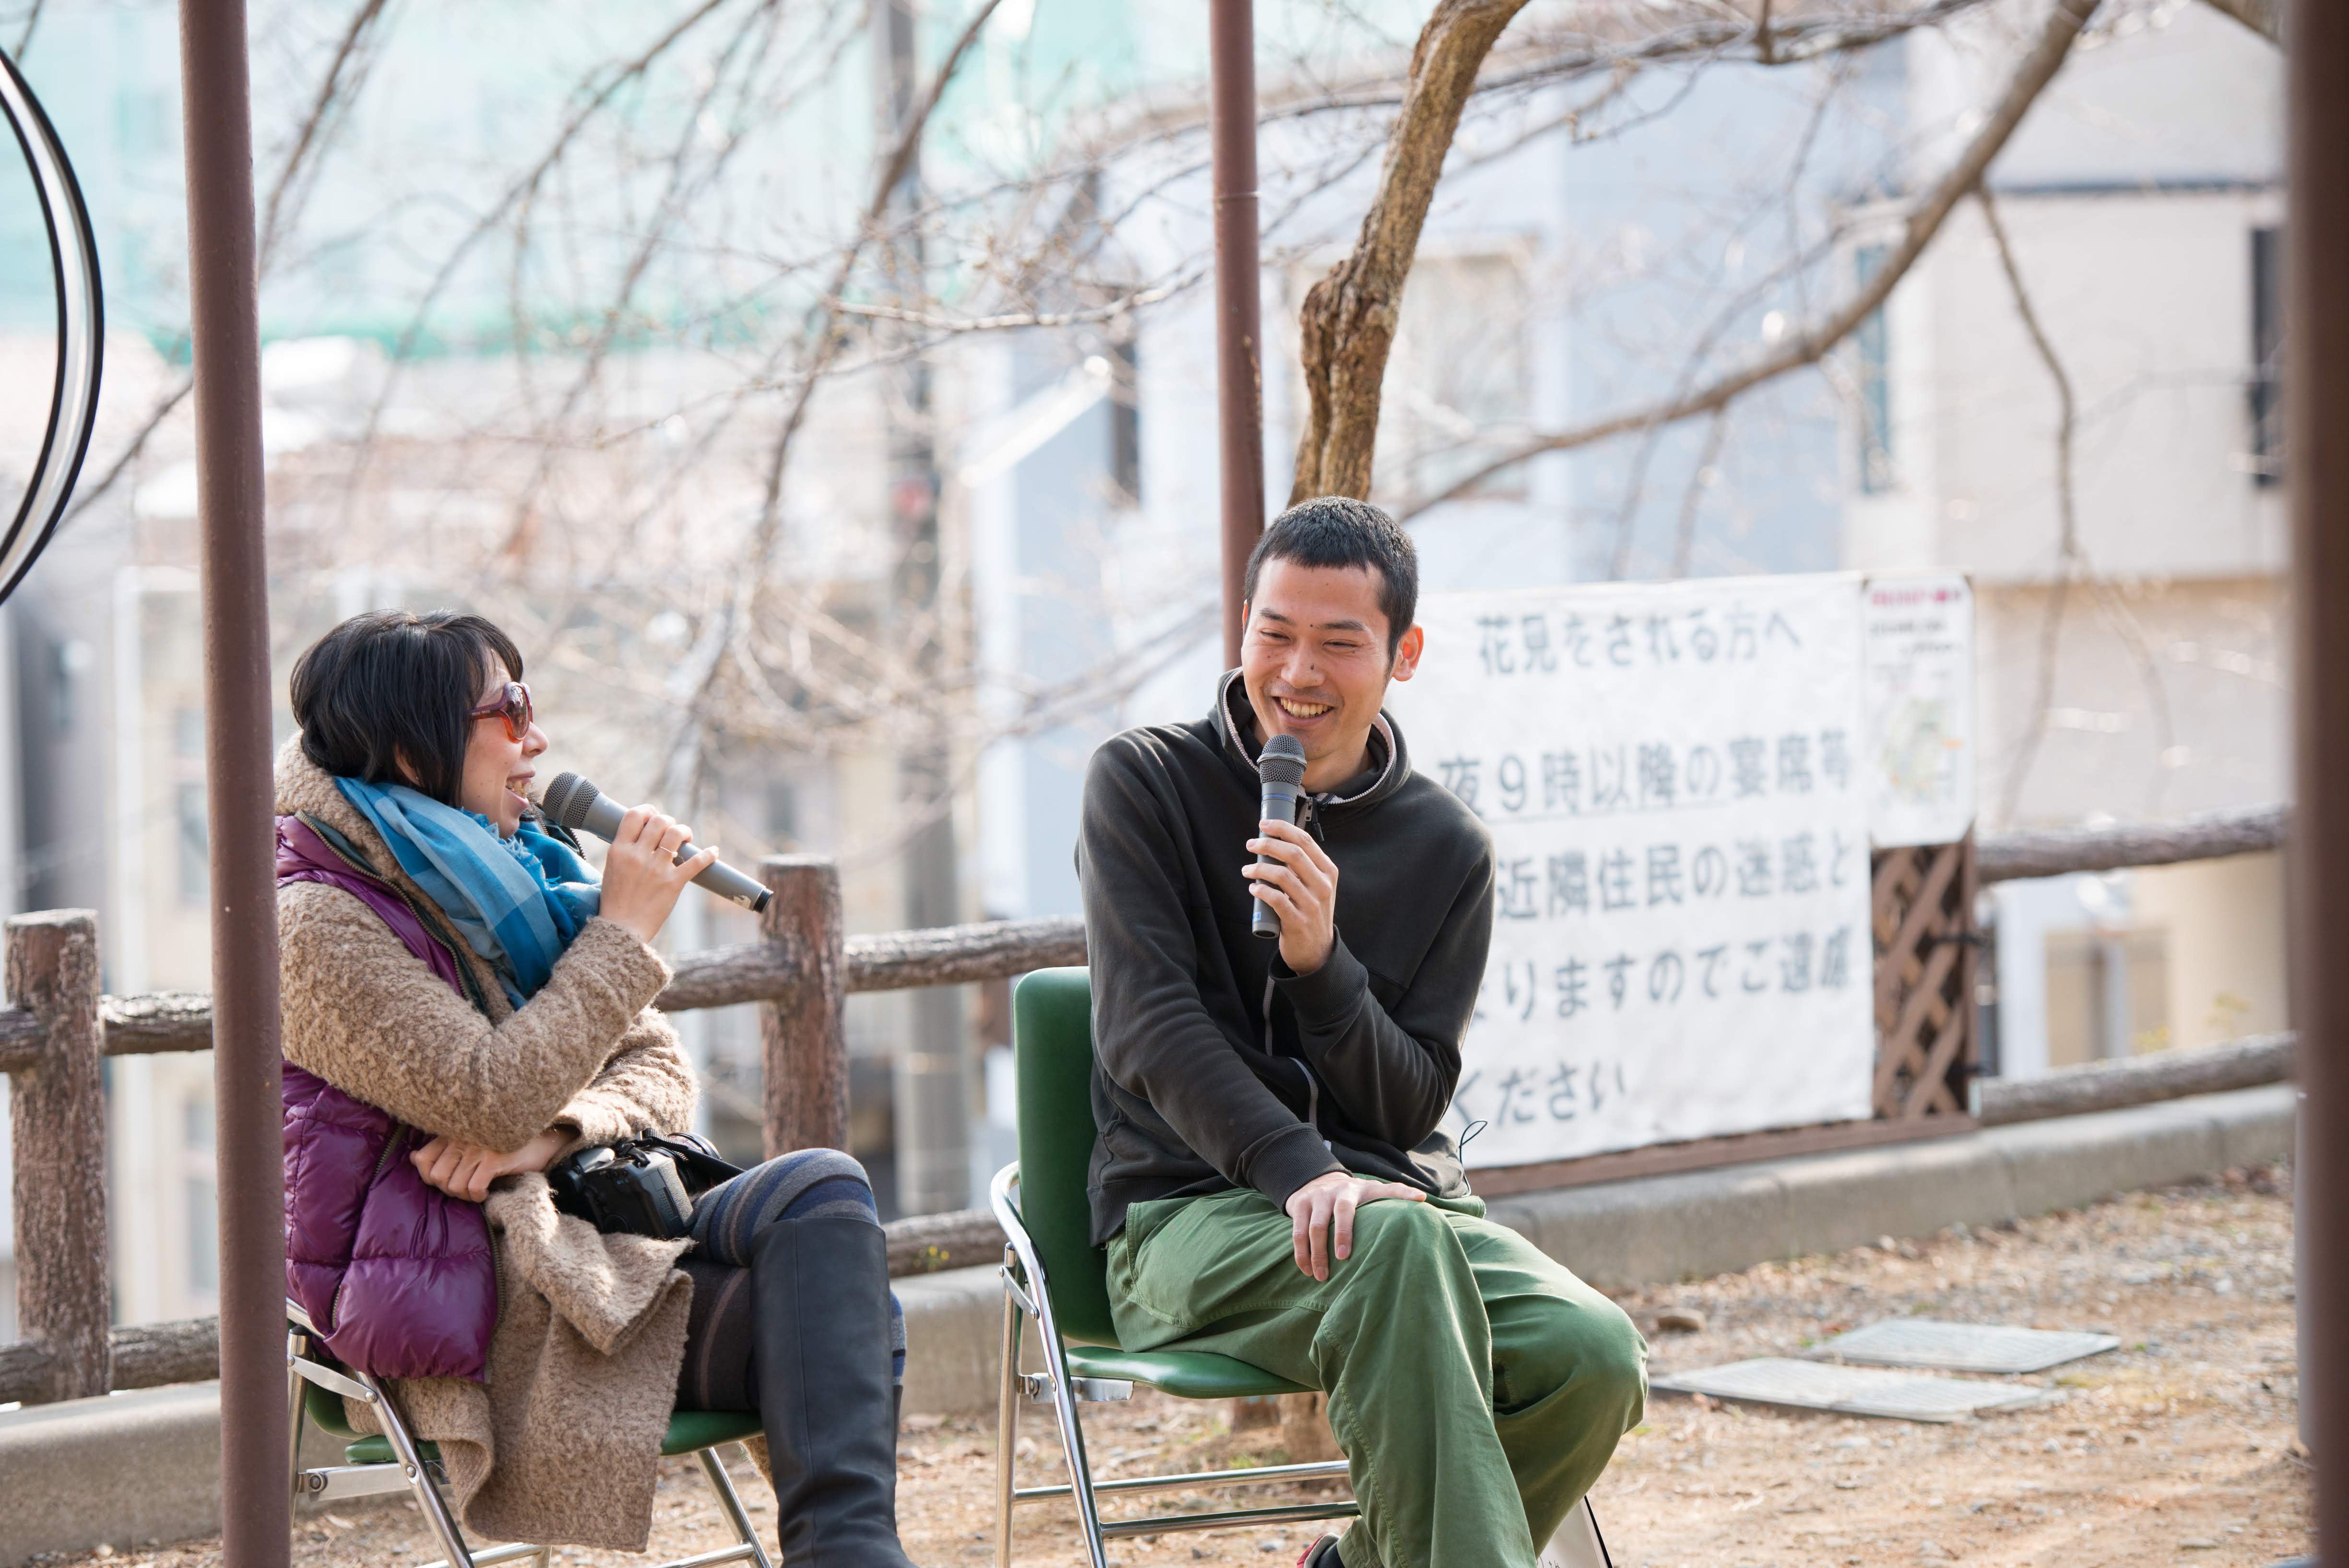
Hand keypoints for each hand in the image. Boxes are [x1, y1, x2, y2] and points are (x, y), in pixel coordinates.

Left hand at [410, 1127, 568, 1201]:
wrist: (540, 1138)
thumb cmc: (501, 1143)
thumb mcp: (468, 1143)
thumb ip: (440, 1150)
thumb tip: (413, 1158)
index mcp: (453, 1133)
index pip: (422, 1159)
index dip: (428, 1176)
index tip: (447, 1179)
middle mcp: (462, 1138)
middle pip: (437, 1177)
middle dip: (449, 1189)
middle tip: (465, 1187)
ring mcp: (478, 1149)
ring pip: (454, 1186)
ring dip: (465, 1195)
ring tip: (477, 1190)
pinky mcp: (494, 1159)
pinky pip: (474, 1188)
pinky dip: (478, 1196)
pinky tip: (487, 1192)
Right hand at [598, 804, 720, 944]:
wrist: (621, 930)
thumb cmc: (615, 901)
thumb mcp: (611, 869)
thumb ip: (625, 851)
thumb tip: (643, 835)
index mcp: (619, 850)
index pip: (634, 815)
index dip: (648, 810)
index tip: (654, 815)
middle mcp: (637, 855)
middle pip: (659, 821)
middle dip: (669, 821)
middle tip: (672, 830)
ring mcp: (656, 869)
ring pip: (676, 834)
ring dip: (684, 831)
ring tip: (686, 838)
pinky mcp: (673, 883)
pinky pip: (696, 862)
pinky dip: (708, 854)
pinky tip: (713, 851)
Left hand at [1244, 817, 1338, 974]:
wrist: (1317, 949)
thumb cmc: (1311, 911)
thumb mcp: (1317, 886)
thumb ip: (1304, 866)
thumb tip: (1275, 841)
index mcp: (1328, 871)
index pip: (1305, 841)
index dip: (1282, 828)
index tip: (1263, 824)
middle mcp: (1323, 886)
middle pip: (1293, 854)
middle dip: (1268, 844)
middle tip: (1251, 844)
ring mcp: (1312, 904)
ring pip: (1282, 875)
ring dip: (1259, 868)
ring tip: (1247, 870)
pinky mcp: (1298, 921)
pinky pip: (1276, 899)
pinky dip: (1261, 890)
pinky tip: (1253, 888)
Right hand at [1282, 1171, 1424, 1280]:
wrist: (1318, 1180)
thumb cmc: (1355, 1194)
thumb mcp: (1376, 1189)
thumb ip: (1398, 1193)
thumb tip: (1423, 1199)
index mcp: (1357, 1190)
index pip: (1354, 1206)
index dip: (1347, 1230)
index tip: (1347, 1254)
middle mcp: (1335, 1191)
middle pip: (1332, 1217)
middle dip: (1333, 1241)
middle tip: (1340, 1263)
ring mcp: (1315, 1198)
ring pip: (1311, 1227)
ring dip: (1314, 1254)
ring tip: (1321, 1276)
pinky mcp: (1299, 1205)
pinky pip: (1296, 1232)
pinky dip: (1300, 1253)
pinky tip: (1306, 1270)